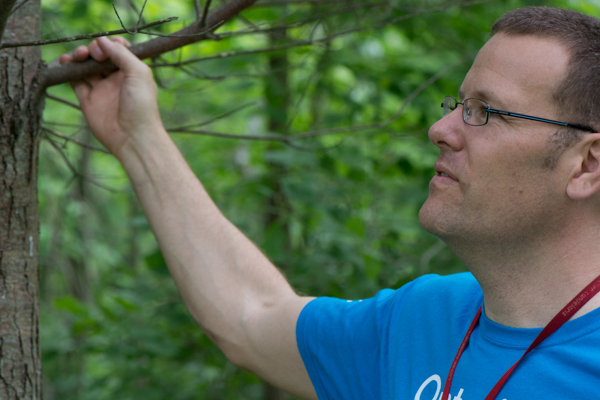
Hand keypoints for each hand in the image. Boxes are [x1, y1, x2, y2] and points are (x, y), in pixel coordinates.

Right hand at [60, 36, 162, 158]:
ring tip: (78, 56)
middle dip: (93, 49)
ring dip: (79, 56)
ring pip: (85, 66)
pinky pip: (75, 81)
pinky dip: (68, 70)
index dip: (111, 44)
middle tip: (94, 54)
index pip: (118, 50)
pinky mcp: (88, 101)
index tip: (108, 47)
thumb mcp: (139, 74)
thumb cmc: (142, 106)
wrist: (133, 137)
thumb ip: (122, 54)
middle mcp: (116, 79)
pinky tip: (65, 62)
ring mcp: (101, 90)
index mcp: (131, 72)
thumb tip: (102, 40)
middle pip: (100, 56)